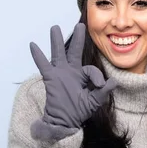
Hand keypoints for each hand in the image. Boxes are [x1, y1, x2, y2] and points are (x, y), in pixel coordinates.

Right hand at [29, 23, 116, 140]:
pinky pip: (43, 64)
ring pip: (59, 53)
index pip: (90, 69)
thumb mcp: (94, 101)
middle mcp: (72, 71)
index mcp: (83, 76)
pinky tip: (33, 45)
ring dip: (57, 41)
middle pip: (75, 51)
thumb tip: (113, 82)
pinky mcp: (50, 78)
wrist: (64, 122)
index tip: (99, 84)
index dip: (96, 76)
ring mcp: (60, 73)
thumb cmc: (79, 112)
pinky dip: (38, 55)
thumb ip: (103, 92)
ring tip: (55, 28)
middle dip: (78, 38)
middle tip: (80, 25)